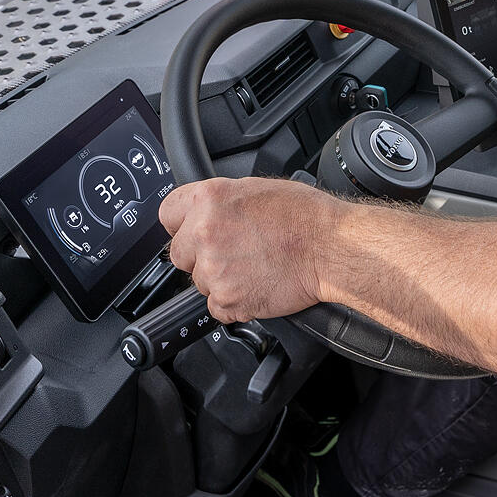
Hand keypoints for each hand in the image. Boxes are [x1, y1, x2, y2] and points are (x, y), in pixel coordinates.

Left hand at [160, 177, 340, 321]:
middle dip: (201, 256)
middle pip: (179, 254)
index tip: (192, 232)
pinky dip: (233, 302)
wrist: (329, 247)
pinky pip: (216, 307)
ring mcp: (213, 269)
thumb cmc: (304, 216)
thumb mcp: (254, 189)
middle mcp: (205, 232)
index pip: (167, 214)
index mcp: (209, 199)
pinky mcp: (227, 300)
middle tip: (232, 252)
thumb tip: (205, 214)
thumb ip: (220, 203)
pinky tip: (255, 285)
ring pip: (199, 282)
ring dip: (220, 280)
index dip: (181, 225)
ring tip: (252, 267)